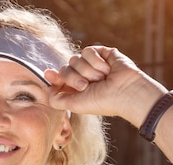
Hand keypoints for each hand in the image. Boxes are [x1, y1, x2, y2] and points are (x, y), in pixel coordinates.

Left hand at [45, 46, 164, 125]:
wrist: (125, 91)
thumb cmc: (102, 102)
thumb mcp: (75, 105)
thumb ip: (56, 100)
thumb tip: (46, 90)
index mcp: (76, 90)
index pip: (59, 79)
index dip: (52, 76)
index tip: (48, 74)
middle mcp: (83, 76)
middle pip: (64, 68)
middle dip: (74, 78)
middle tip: (87, 86)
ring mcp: (91, 64)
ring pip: (74, 59)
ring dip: (87, 71)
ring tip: (101, 78)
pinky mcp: (101, 53)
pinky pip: (87, 51)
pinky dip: (95, 61)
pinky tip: (106, 69)